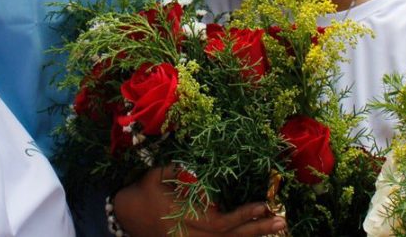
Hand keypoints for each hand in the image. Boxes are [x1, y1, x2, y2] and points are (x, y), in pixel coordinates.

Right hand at [114, 166, 286, 235]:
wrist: (124, 214)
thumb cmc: (144, 190)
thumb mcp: (160, 176)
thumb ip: (183, 175)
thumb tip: (207, 181)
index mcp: (184, 219)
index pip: (220, 223)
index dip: (243, 215)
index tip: (264, 205)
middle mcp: (190, 236)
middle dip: (256, 229)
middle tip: (281, 221)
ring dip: (252, 236)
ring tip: (276, 227)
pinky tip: (254, 234)